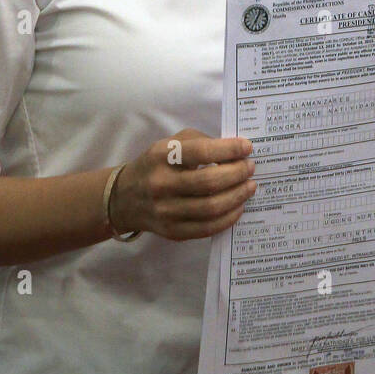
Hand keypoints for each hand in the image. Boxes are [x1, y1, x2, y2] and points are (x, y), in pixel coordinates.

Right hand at [108, 128, 256, 239]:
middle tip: (250, 168)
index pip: (201, 152)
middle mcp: (161, 184)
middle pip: (209, 182)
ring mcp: (166, 211)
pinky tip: (238, 206)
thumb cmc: (155, 165)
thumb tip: (234, 151)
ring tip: (249, 186)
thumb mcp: (169, 144)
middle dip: (237, 174)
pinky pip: (207, 228)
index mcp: (161, 156)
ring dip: (237, 196)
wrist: (124, 198)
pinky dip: (228, 218)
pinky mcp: (172, 231)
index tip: (247, 147)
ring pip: (211, 208)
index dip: (229, 149)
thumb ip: (199, 142)